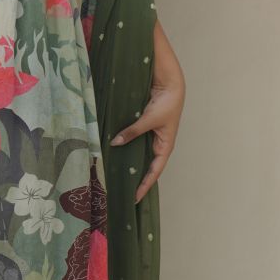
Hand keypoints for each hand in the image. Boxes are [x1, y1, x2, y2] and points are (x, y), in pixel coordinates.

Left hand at [109, 18, 184, 203]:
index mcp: (165, 145)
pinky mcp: (141, 125)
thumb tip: (115, 143)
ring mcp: (149, 134)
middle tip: (118, 189)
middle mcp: (157, 142)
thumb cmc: (166, 102)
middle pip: (145, 165)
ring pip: (137, 153)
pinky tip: (109, 151)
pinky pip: (132, 139)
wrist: (170, 82)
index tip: (134, 198)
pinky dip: (122, 145)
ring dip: (126, 161)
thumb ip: (133, 131)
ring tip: (111, 174)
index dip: (144, 184)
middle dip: (134, 177)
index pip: (154, 171)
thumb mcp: (149, 118)